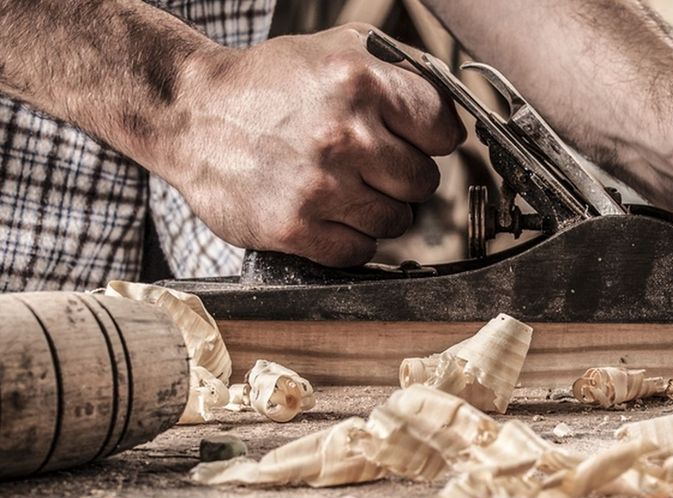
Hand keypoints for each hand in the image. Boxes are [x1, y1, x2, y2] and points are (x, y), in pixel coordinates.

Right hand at [165, 24, 464, 265]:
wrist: (192, 114)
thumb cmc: (271, 83)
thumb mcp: (340, 47)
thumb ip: (404, 71)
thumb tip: (457, 115)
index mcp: (360, 82)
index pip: (443, 129)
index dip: (429, 136)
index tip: (410, 137)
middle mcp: (344, 134)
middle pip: (424, 181)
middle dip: (401, 174)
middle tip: (367, 162)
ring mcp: (320, 186)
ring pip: (397, 220)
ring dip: (377, 209)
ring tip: (343, 185)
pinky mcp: (295, 228)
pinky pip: (361, 251)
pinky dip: (350, 238)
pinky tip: (327, 211)